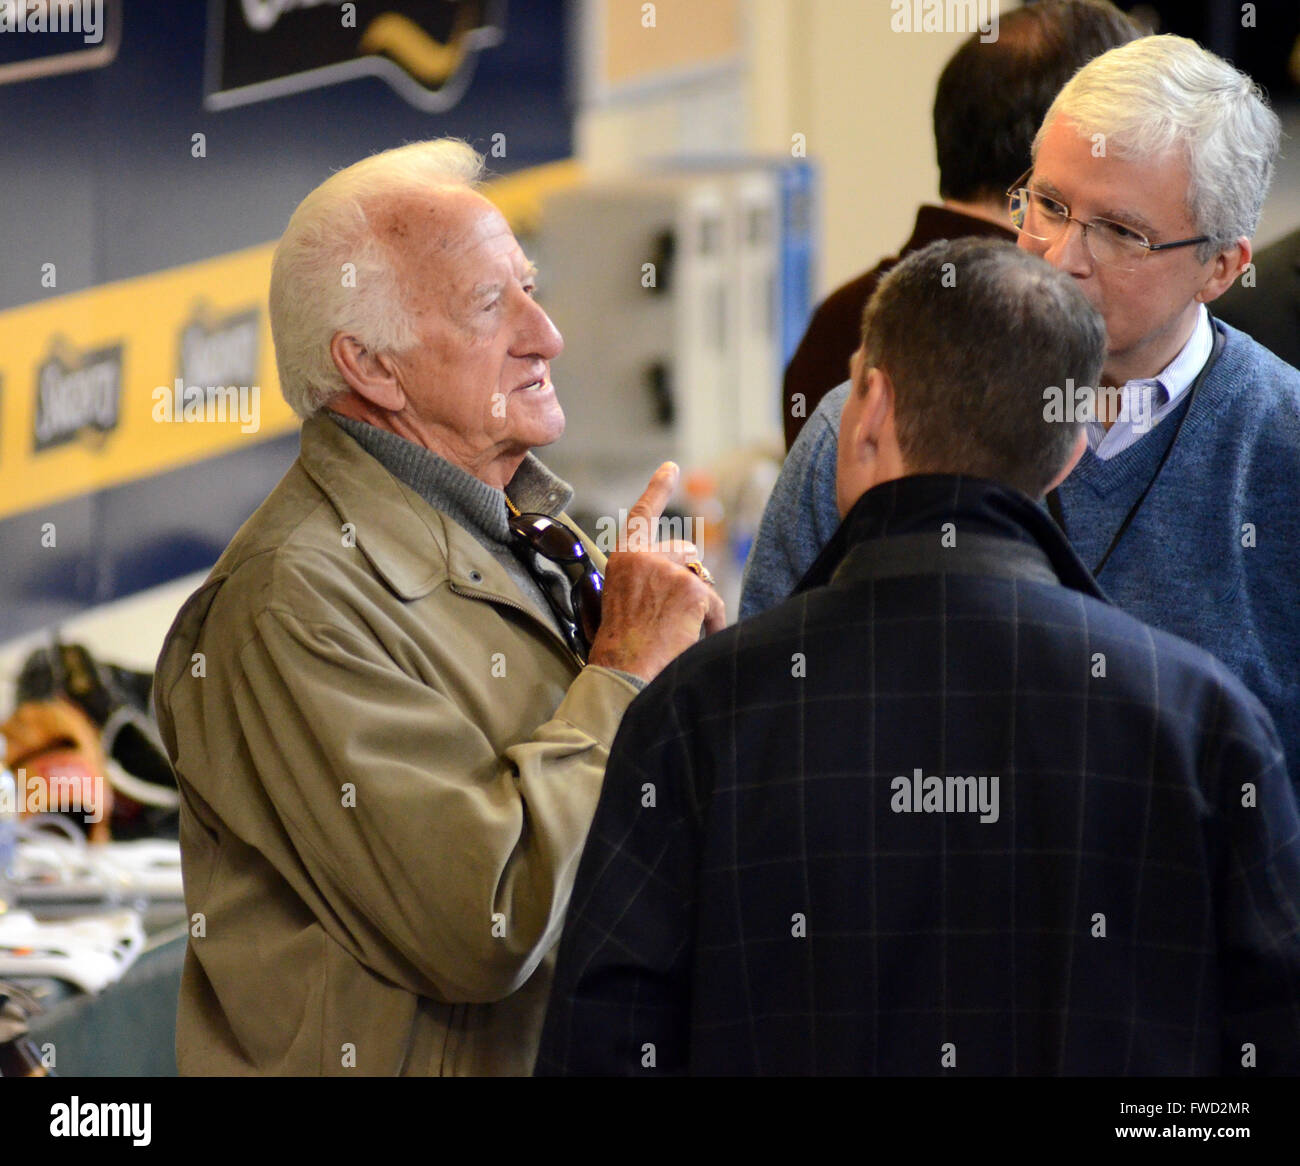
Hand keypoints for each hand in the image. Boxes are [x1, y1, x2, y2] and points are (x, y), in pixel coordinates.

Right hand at [587, 462, 725, 681]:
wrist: (624, 670)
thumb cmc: (622, 646)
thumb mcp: (624, 599)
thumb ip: (646, 577)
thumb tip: (684, 567)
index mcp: (624, 557)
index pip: (643, 514)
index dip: (658, 488)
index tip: (670, 467)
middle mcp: (645, 556)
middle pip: (685, 553)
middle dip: (688, 579)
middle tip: (674, 615)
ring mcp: (669, 570)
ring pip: (701, 580)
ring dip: (698, 606)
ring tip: (678, 633)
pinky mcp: (691, 588)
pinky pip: (714, 603)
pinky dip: (710, 623)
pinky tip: (693, 638)